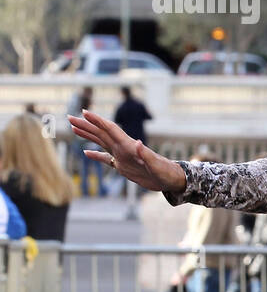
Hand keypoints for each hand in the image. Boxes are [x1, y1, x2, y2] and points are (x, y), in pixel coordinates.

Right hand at [68, 110, 184, 192]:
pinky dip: (95, 155)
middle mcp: (123, 148)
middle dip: (86, 125)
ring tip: (74, 128)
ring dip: (88, 135)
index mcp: (129, 146)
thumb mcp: (156, 165)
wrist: (171, 179)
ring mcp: (122, 156)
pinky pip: (105, 158)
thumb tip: (137, 143)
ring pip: (101, 142)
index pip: (110, 129)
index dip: (97, 120)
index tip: (84, 112)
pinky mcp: (123, 165)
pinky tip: (86, 152)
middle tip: (70, 117)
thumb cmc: (166, 172)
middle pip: (101, 133)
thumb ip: (146, 154)